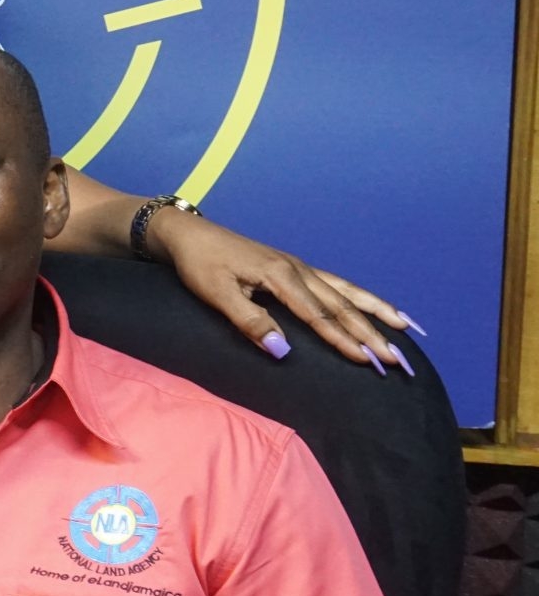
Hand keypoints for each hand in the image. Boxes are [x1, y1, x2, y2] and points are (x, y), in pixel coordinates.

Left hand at [146, 208, 417, 374]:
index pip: (319, 315)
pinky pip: (335, 284)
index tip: (369, 361)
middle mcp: (297, 269)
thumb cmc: (199, 264)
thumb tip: (282, 350)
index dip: (344, 340)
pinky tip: (373, 306)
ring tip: (406, 327)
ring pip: (345, 291)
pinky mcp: (293, 267)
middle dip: (372, 332)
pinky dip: (359, 296)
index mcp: (280, 276)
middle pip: (342, 305)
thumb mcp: (216, 294)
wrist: (188, 234)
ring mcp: (298, 266)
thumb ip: (249, 321)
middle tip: (398, 358)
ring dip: (376, 310)